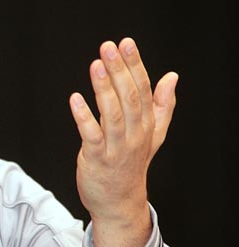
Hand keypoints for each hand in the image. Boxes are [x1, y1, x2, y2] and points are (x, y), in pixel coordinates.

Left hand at [69, 37, 177, 246]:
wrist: (120, 203)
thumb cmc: (132, 165)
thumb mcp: (153, 135)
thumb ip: (162, 105)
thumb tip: (172, 76)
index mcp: (147, 124)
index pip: (143, 89)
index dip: (134, 65)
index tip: (125, 43)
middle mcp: (135, 134)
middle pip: (130, 97)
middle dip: (119, 71)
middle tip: (108, 47)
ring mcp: (117, 147)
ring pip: (112, 113)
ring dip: (104, 88)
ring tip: (95, 64)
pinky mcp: (97, 159)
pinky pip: (91, 135)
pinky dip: (83, 116)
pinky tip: (74, 98)